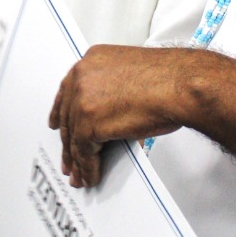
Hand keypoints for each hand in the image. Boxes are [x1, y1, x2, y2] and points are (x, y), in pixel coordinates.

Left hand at [49, 45, 191, 186]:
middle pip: (68, 116)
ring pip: (74, 137)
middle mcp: (82, 77)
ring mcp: (83, 99)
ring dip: (77, 160)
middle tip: (69, 160)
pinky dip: (89, 167)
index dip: (61, 112)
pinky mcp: (89, 123)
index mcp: (92, 61)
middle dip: (69, 142)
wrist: (179, 86)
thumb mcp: (130, 73)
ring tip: (80, 175)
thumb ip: (111, 87)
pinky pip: (84, 152)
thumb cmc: (168, 79)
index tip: (56, 124)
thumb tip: (108, 111)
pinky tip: (92, 175)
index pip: (68, 90)